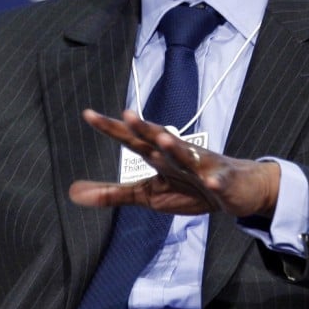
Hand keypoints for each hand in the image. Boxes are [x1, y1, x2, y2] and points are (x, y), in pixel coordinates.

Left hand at [69, 109, 280, 217]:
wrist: (236, 189)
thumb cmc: (189, 186)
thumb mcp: (148, 194)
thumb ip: (113, 193)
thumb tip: (72, 193)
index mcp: (158, 155)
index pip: (131, 139)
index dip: (111, 128)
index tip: (88, 114)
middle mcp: (177, 154)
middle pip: (157, 138)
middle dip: (144, 127)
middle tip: (126, 115)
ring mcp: (201, 165)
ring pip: (187, 155)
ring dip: (175, 147)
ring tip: (163, 139)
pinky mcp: (222, 180)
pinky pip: (218, 181)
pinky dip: (215, 181)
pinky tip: (211, 181)